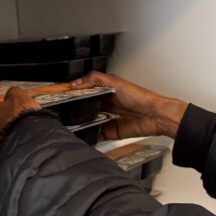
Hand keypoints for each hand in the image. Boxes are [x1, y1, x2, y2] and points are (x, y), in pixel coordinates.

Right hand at [70, 72, 187, 139]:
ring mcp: (106, 119)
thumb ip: (94, 80)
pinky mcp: (109, 132)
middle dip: (74, 110)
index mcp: (105, 91)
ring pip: (87, 122)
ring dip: (80, 123)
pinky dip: (88, 135)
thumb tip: (75, 83)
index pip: (84, 91)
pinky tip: (82, 133)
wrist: (155, 116)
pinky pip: (95, 135)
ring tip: (70, 122)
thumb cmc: (140, 97)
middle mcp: (105, 105)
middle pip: (83, 108)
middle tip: (64, 110)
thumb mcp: (115, 82)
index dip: (73, 93)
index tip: (60, 95)